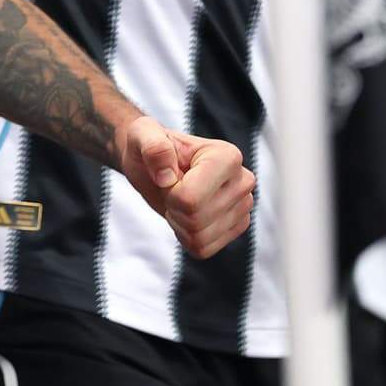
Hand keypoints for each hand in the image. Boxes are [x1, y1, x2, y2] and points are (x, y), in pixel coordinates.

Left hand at [118, 117, 253, 258]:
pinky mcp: (236, 227)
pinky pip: (204, 249)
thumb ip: (153, 147)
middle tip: (171, 189)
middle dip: (173, 208)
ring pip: (200, 238)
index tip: (168, 176)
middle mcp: (242, 181)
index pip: (191, 199)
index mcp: (227, 156)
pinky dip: (186, 237)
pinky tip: (185, 216)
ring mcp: (243, 206)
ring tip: (178, 200)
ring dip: (178, 223)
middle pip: (195, 219)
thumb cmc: (150, 146)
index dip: (170, 193)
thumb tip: (167, 176)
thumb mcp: (142, 135)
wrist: (155, 164)